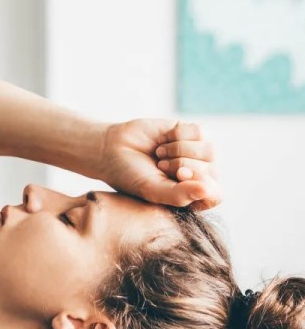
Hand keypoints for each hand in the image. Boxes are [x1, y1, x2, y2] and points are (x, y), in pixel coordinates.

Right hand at [98, 119, 221, 210]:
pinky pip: (199, 131)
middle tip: (160, 166)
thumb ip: (179, 195)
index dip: (200, 183)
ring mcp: (197, 154)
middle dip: (182, 165)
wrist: (112, 149)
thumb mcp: (152, 191)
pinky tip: (163, 140)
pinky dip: (177, 135)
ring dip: (179, 150)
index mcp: (191, 197)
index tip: (178, 175)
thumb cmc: (130, 176)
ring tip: (160, 154)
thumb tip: (207, 190)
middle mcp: (199, 176)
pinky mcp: (191, 133)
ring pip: (210, 149)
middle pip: (213, 170)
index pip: (215, 194)